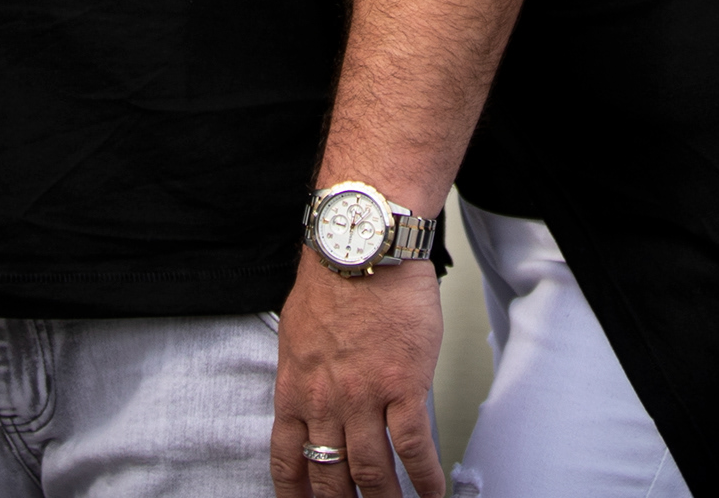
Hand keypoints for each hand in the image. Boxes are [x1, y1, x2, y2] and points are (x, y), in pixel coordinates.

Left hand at [271, 253, 447, 497]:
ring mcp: (364, 397)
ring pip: (372, 471)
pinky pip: (413, 446)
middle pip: (330, 475)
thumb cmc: (334, 279)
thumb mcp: (297, 334)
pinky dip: (423, 477)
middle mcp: (326, 401)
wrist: (363, 247)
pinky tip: (431, 491)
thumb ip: (304, 375)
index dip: (295, 494)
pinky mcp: (403, 386)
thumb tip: (312, 398)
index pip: (287, 459)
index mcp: (295, 389)